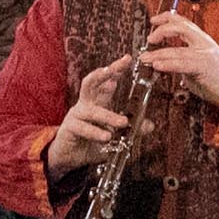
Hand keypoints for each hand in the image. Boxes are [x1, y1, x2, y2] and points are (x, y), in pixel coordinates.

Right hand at [47, 58, 135, 173]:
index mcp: (97, 102)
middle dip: (103, 73)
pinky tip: (106, 137)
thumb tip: (150, 125)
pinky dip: (95, 132)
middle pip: (91, 83)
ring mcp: (76, 115)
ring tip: (123, 122)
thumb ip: (130, 130)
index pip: (106, 82)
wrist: (67, 158)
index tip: (127, 59)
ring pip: (92, 110)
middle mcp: (85, 104)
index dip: (115, 70)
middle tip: (116, 68)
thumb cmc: (90, 144)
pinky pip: (83, 128)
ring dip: (108, 116)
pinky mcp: (69, 128)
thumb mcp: (115, 137)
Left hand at [141, 11, 218, 107]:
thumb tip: (160, 56)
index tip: (153, 20)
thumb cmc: (215, 76)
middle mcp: (203, 42)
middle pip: (181, 28)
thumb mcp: (198, 59)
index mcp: (201, 38)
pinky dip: (168, 64)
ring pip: (178, 50)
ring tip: (145, 58)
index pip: (183, 21)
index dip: (166, 18)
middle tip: (149, 39)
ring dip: (158, 54)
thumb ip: (182, 54)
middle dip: (162, 31)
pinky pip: (182, 64)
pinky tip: (158, 65)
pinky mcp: (203, 67)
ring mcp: (204, 54)